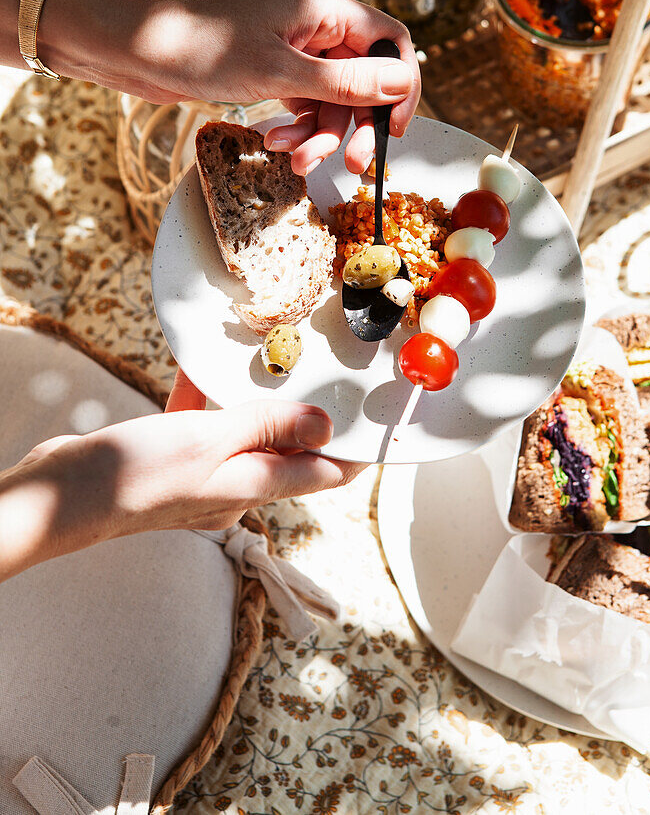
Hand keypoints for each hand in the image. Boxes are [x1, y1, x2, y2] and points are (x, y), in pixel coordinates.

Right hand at [1, 371, 363, 579]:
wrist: (61, 497)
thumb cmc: (137, 475)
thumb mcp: (212, 442)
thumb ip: (269, 428)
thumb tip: (327, 427)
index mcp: (252, 489)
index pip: (323, 473)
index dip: (354, 451)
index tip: (378, 423)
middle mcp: (233, 487)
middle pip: (287, 450)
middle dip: (307, 415)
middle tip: (326, 374)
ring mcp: (200, 474)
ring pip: (242, 432)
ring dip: (254, 400)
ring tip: (269, 361)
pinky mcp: (169, 458)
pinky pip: (199, 422)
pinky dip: (203, 396)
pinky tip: (197, 365)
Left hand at [143, 0, 421, 174]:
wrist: (135, 51)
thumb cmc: (200, 48)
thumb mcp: (280, 73)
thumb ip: (345, 81)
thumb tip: (403, 82)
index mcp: (324, 9)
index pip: (390, 42)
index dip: (401, 86)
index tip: (394, 129)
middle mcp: (314, 24)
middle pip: (363, 78)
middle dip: (356, 124)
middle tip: (350, 165)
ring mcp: (293, 48)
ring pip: (332, 98)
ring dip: (319, 133)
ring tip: (293, 157)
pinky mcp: (272, 69)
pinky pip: (304, 102)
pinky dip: (296, 127)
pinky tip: (275, 142)